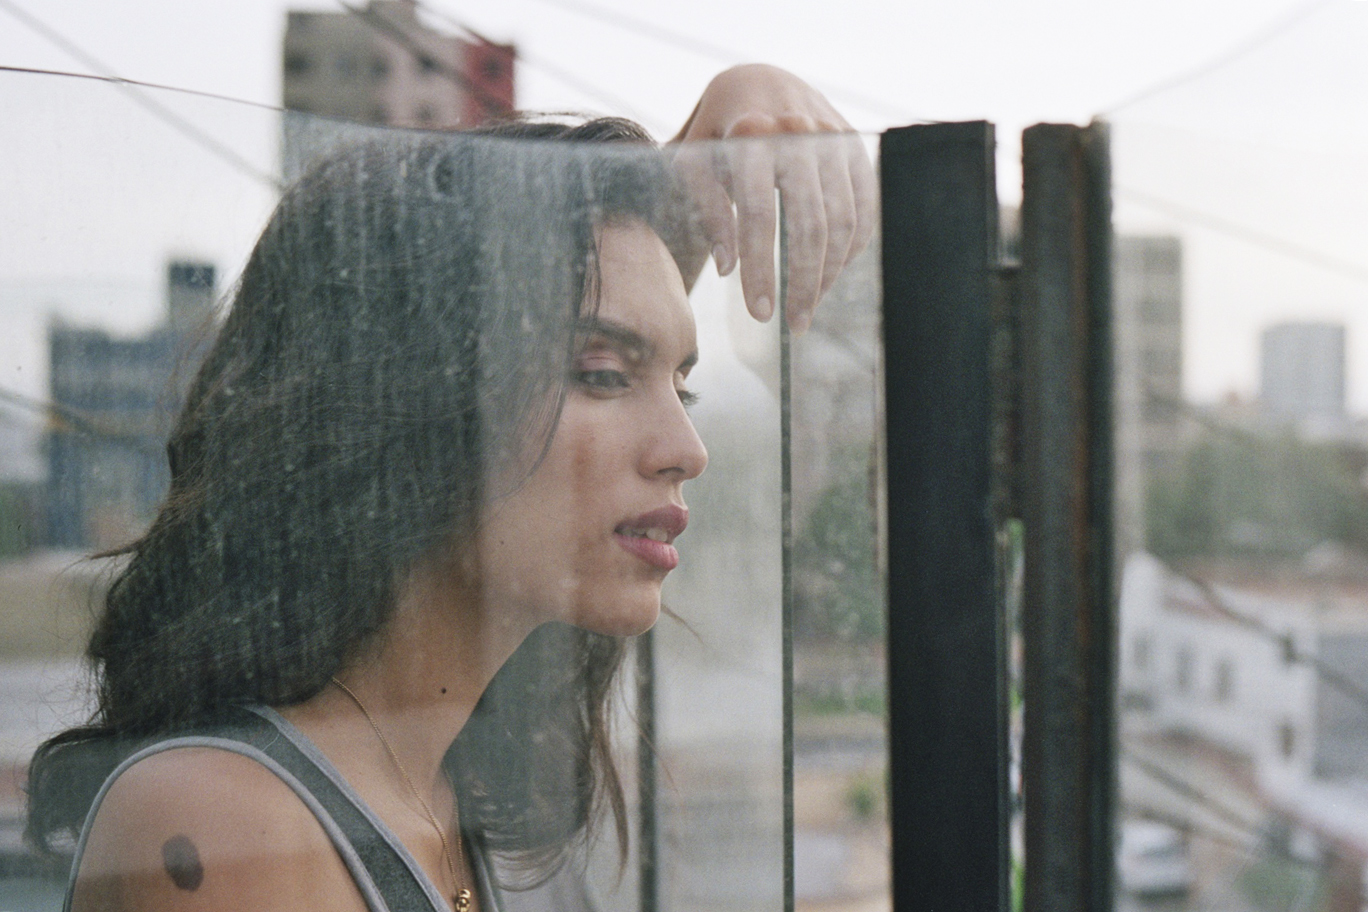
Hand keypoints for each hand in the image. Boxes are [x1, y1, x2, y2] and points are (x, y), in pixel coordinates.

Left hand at [669, 64, 876, 332]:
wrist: (757, 83)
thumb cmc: (715, 135)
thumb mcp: (693, 164)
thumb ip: (707, 211)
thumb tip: (729, 268)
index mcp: (750, 137)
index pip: (759, 216)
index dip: (761, 269)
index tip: (759, 313)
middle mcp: (798, 134)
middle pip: (809, 224)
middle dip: (803, 282)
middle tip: (793, 324)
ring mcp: (833, 139)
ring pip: (843, 220)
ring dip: (829, 273)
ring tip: (809, 306)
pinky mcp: (855, 147)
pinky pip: (865, 207)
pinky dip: (852, 247)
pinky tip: (831, 273)